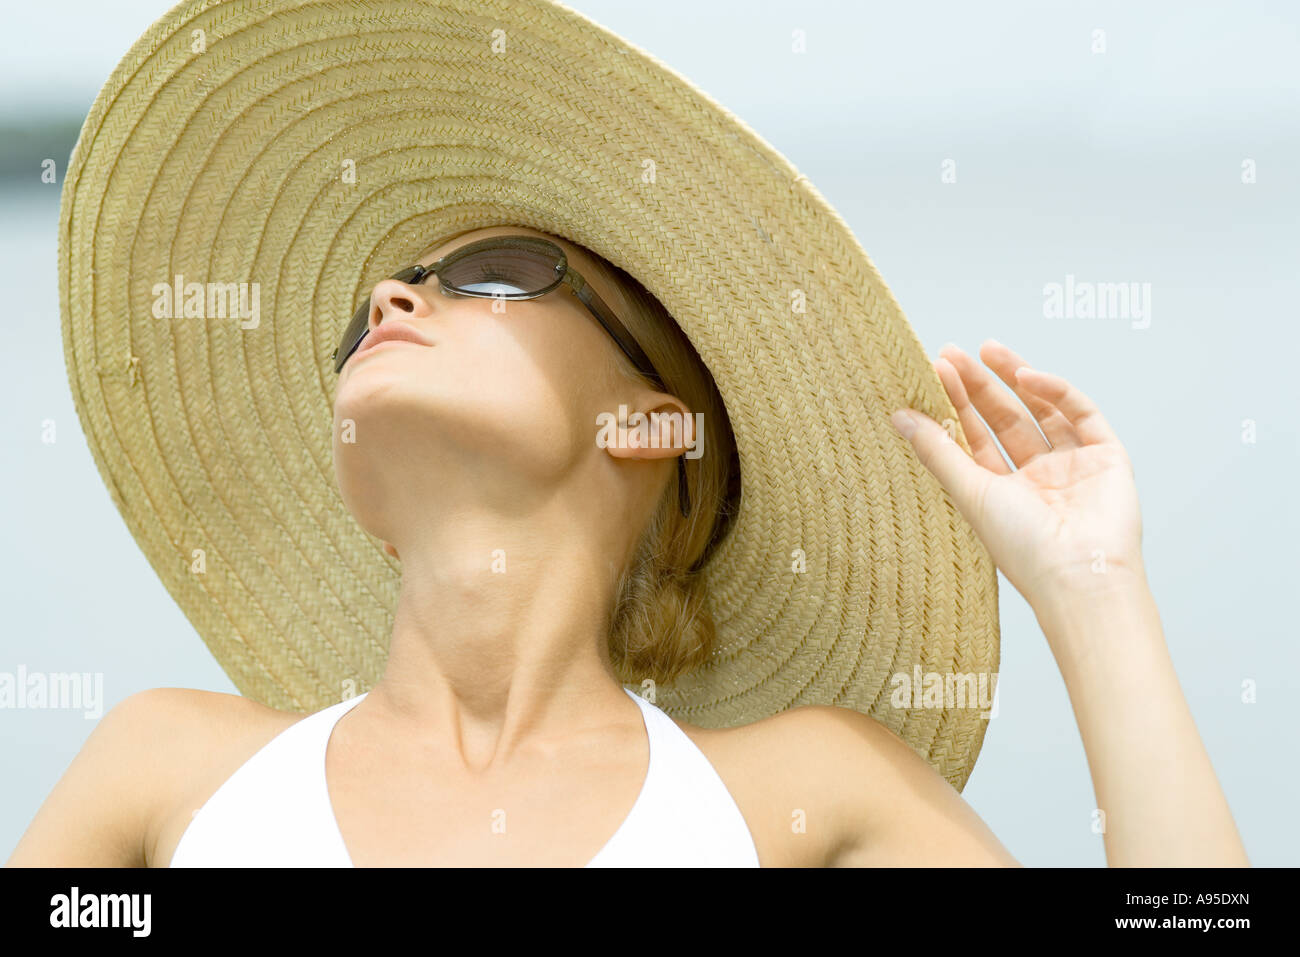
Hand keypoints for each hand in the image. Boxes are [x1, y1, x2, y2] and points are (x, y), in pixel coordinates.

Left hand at [891, 339, 1144, 613]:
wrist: (1080, 575)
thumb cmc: (1022, 547)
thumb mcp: (970, 492)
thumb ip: (937, 450)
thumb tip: (899, 416)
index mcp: (1002, 494)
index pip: (975, 438)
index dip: (955, 404)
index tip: (934, 371)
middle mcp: (1037, 479)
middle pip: (1005, 420)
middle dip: (979, 385)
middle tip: (953, 352)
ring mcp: (1073, 467)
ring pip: (1041, 410)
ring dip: (1015, 378)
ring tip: (986, 349)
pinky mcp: (1107, 457)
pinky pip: (1080, 413)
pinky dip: (1056, 391)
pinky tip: (1025, 375)